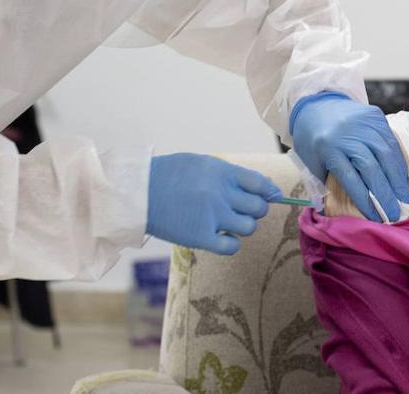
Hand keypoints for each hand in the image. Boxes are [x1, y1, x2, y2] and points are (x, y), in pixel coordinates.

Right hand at [146, 153, 281, 254]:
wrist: (137, 193)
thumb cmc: (169, 175)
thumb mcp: (202, 164)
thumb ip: (231, 175)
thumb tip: (264, 186)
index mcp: (222, 172)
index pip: (261, 184)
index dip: (269, 192)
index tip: (271, 196)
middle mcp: (221, 193)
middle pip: (259, 208)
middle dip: (255, 209)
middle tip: (240, 210)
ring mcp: (212, 216)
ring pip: (249, 227)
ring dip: (242, 226)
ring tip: (227, 222)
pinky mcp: (201, 237)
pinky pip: (232, 246)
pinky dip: (230, 243)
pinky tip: (220, 236)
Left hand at [290, 92, 408, 220]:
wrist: (317, 104)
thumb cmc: (313, 139)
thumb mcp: (312, 163)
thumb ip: (327, 184)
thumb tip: (344, 212)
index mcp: (327, 147)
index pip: (351, 178)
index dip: (365, 200)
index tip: (376, 217)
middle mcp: (347, 134)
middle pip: (371, 167)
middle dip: (385, 194)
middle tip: (395, 214)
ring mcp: (363, 123)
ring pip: (386, 154)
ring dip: (397, 180)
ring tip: (403, 199)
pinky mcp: (376, 116)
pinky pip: (392, 142)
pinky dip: (398, 162)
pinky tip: (401, 179)